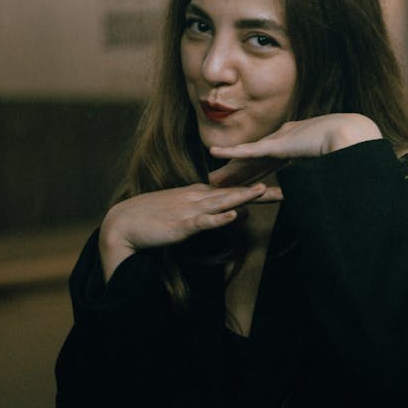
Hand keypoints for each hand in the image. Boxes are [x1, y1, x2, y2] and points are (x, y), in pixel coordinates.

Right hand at [98, 182, 281, 278]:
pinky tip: (234, 214)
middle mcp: (198, 197)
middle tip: (284, 187)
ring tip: (265, 190)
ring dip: (243, 196)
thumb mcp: (187, 213)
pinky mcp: (182, 225)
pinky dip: (219, 218)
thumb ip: (212, 212)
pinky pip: (204, 221)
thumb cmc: (153, 219)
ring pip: (222, 202)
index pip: (233, 187)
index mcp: (200, 194)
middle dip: (260, 191)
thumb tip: (236, 213)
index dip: (256, 185)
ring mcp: (191, 210)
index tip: (278, 182)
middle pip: (235, 192)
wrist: (123, 223)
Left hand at [207, 113, 381, 187]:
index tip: (246, 180)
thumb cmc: (348, 149)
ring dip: (230, 169)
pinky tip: (214, 153)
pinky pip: (248, 150)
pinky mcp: (276, 145)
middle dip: (238, 172)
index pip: (271, 160)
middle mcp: (285, 138)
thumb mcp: (331, 162)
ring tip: (212, 178)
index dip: (257, 171)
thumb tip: (329, 186)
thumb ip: (323, 173)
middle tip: (220, 182)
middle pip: (254, 160)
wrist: (351, 135)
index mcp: (297, 142)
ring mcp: (279, 140)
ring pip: (247, 158)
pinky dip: (231, 151)